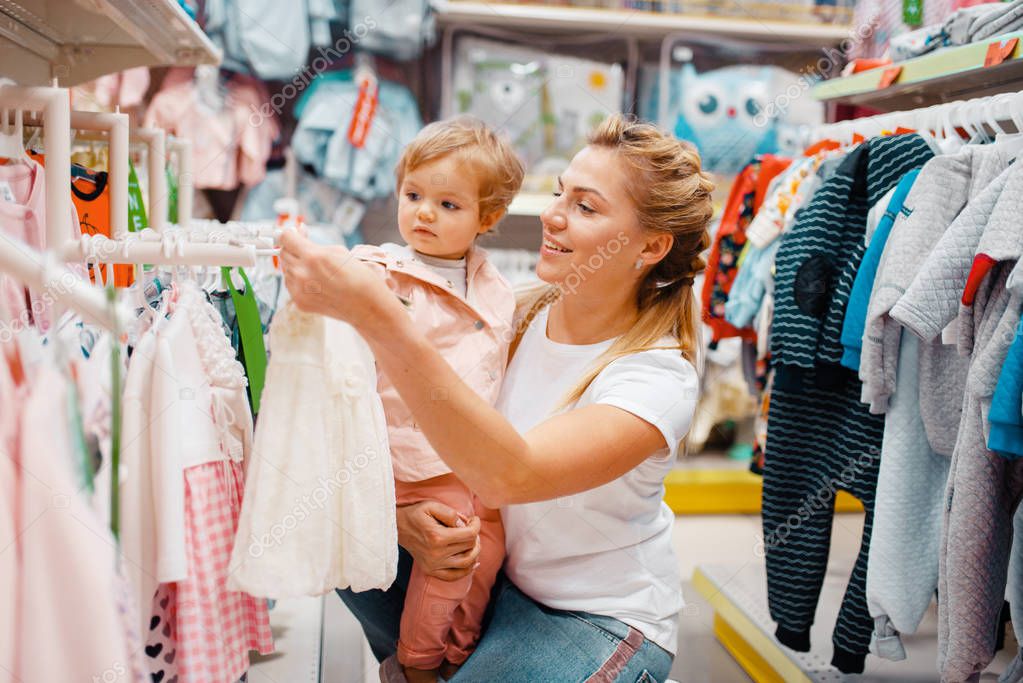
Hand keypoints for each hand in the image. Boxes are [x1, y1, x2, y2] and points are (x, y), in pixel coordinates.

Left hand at [278, 229, 395, 330]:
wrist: (367, 306)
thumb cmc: (359, 278)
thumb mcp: (338, 251)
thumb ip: (315, 243)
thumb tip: (300, 234)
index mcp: (313, 257)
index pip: (285, 237)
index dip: (290, 233)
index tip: (295, 234)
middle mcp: (302, 274)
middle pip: (283, 253)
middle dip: (293, 248)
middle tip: (307, 249)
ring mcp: (298, 290)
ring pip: (286, 269)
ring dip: (296, 265)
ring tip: (316, 269)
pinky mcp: (299, 302)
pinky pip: (290, 284)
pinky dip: (298, 280)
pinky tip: (315, 282)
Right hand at [397, 501, 480, 580]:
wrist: (397, 528)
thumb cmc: (416, 514)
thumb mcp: (432, 506)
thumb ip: (451, 514)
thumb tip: (464, 525)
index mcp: (437, 537)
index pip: (469, 535)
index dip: (476, 525)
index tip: (474, 519)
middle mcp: (436, 554)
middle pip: (470, 547)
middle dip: (475, 536)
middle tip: (470, 528)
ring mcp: (433, 565)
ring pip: (466, 563)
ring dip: (475, 552)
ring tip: (472, 542)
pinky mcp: (430, 571)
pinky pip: (454, 576)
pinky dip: (466, 570)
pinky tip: (473, 563)